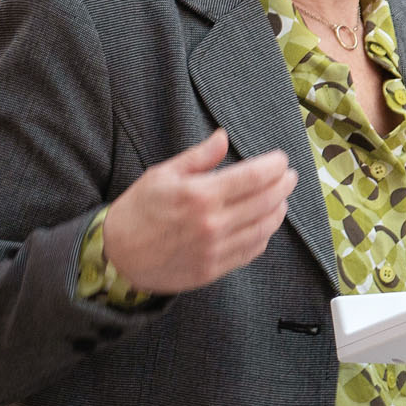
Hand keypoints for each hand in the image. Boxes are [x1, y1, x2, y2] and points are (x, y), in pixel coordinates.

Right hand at [101, 129, 297, 294]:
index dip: (274, 166)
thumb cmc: (138, 210)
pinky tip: (263, 224)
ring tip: (280, 199)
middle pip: (266, 201)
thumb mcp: (162, 175)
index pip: (254, 177)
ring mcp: (215, 249)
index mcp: (200, 195)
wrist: (116, 257)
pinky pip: (252, 251)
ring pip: (264, 227)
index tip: (281, 159)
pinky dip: (264, 235)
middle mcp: (212, 223)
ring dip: (278, 210)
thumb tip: (224, 136)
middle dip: (283, 185)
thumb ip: (198, 157)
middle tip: (289, 176)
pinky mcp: (214, 269)